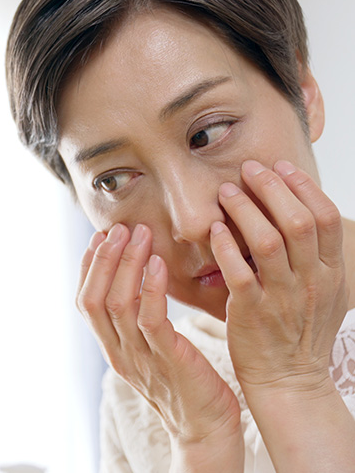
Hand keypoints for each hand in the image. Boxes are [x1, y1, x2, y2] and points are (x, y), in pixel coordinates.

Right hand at [78, 223, 242, 463]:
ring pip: (119, 304)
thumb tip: (134, 278)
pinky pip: (151, 319)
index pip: (85, 302)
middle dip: (103, 259)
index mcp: (112, 347)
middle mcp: (118, 352)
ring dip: (126, 264)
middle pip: (94, 299)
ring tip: (139, 234)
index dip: (88, 267)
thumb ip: (137, 318)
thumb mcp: (149, 347)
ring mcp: (140, 358)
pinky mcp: (169, 360)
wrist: (206, 426)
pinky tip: (158, 263)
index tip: (100, 237)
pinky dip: (151, 287)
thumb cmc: (182, 378)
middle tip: (119, 228)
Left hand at [210, 159, 347, 394]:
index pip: (325, 218)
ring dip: (245, 210)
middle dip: (272, 188)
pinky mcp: (252, 312)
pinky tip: (215, 229)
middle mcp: (311, 282)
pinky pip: (239, 273)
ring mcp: (282, 298)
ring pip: (268, 242)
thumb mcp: (324, 292)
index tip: (280, 166)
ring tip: (226, 191)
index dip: (302, 186)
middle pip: (298, 222)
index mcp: (331, 273)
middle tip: (249, 168)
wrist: (289, 380)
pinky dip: (226, 246)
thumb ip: (315, 256)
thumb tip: (298, 212)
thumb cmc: (300, 330)